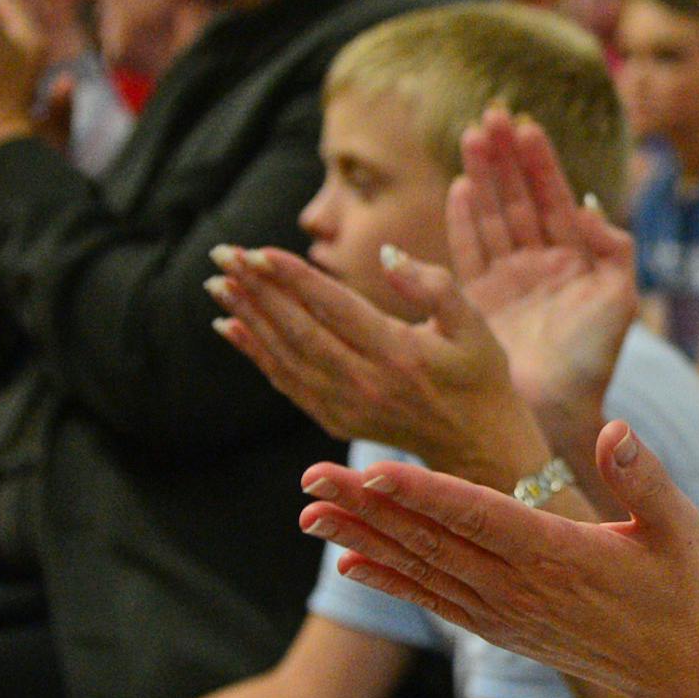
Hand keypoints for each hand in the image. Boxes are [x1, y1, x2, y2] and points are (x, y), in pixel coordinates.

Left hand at [208, 243, 548, 489]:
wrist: (479, 446)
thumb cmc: (480, 377)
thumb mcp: (474, 325)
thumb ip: (434, 284)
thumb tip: (386, 254)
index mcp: (398, 353)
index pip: (333, 307)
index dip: (292, 278)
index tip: (257, 251)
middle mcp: (365, 382)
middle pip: (298, 330)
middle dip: (256, 289)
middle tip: (222, 255)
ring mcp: (346, 406)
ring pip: (284, 356)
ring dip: (248, 318)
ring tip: (218, 285)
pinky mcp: (336, 420)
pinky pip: (285, 382)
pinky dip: (255, 353)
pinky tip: (231, 327)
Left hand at [301, 420, 698, 697]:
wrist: (680, 675)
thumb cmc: (682, 590)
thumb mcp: (678, 526)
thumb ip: (642, 477)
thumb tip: (615, 429)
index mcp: (557, 553)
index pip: (476, 515)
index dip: (422, 492)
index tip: (372, 469)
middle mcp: (519, 587)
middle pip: (430, 541)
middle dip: (367, 508)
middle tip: (311, 477)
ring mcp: (504, 613)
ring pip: (421, 570)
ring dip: (363, 540)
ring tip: (310, 513)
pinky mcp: (500, 629)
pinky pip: (432, 601)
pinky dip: (389, 581)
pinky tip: (349, 562)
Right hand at [449, 108, 636, 436]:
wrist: (557, 411)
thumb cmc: (594, 359)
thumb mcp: (621, 297)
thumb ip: (614, 246)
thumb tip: (587, 204)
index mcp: (575, 259)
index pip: (555, 198)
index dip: (541, 162)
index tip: (528, 125)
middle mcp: (538, 264)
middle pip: (519, 198)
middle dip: (506, 156)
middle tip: (492, 114)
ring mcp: (506, 280)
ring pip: (492, 215)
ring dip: (482, 175)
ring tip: (471, 136)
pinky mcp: (477, 300)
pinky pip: (468, 250)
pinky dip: (463, 219)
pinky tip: (461, 187)